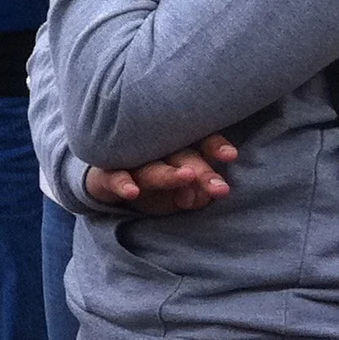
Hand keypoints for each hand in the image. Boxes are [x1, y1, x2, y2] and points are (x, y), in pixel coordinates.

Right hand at [85, 134, 238, 215]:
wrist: (107, 180)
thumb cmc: (155, 180)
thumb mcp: (181, 189)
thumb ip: (195, 194)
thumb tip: (201, 197)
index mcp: (178, 147)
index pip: (200, 142)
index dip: (215, 147)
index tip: (231, 156)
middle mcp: (156, 151)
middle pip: (182, 156)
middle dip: (201, 171)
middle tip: (219, 188)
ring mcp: (132, 162)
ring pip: (152, 168)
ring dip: (168, 174)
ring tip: (186, 178)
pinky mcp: (108, 174)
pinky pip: (114, 178)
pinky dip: (122, 183)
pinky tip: (132, 192)